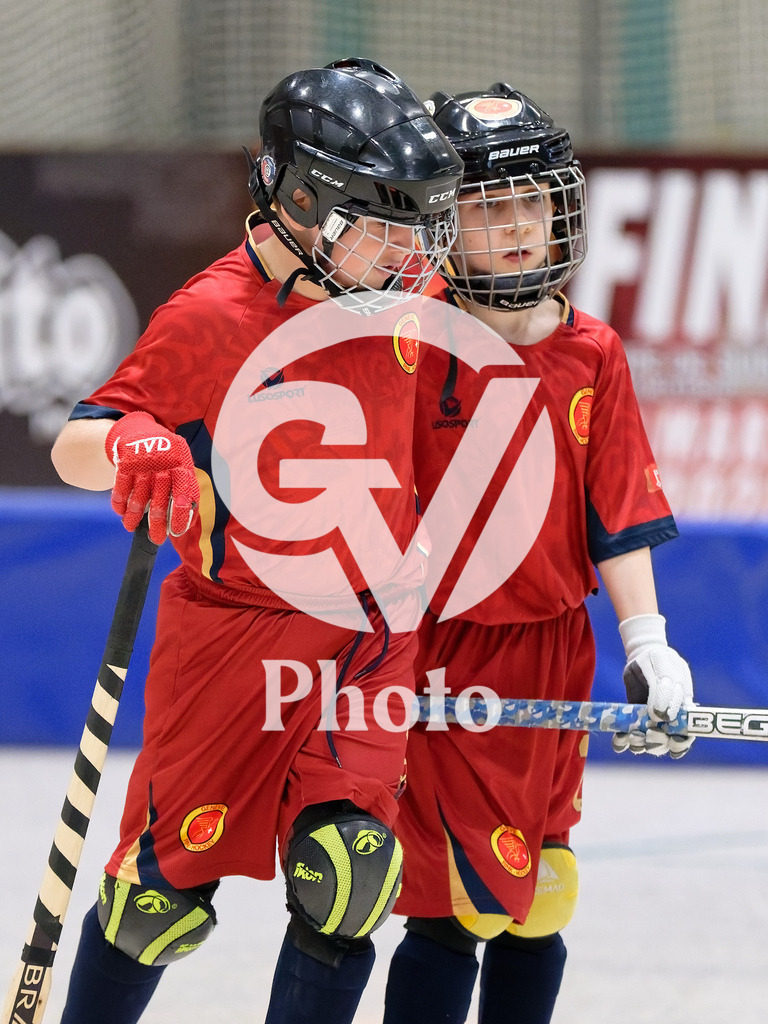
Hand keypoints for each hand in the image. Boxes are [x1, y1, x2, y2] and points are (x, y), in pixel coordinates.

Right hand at [105, 411, 198, 544]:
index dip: (180, 515)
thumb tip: (188, 520)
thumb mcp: (181, 466)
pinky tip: (121, 512)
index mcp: (182, 465)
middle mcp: (164, 464)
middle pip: (159, 500)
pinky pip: (121, 487)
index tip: (176, 532)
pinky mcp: (125, 462)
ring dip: (133, 516)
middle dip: (157, 524)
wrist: (142, 432)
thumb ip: (186, 489)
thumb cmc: (167, 457)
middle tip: (156, 539)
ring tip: (130, 526)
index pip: (184, 495)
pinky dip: (120, 502)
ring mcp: (143, 463)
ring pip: (138, 497)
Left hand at [611, 614, 694, 758]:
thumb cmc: (658, 660)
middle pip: (666, 743)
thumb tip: (661, 717)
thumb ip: (663, 691)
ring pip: (647, 743)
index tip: (673, 742)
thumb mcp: (663, 670)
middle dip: (658, 743)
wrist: (640, 654)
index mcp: (683, 709)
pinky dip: (623, 741)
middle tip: (649, 732)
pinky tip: (619, 738)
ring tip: (631, 736)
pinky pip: (628, 736)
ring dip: (640, 744)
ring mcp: (649, 721)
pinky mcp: (632, 720)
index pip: (687, 734)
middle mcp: (668, 719)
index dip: (682, 743)